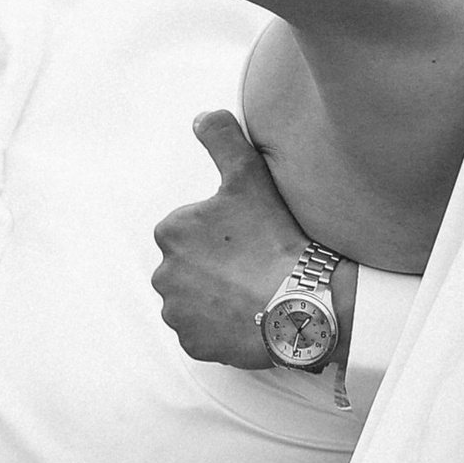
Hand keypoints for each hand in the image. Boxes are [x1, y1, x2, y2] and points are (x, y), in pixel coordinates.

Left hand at [153, 111, 311, 369]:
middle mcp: (163, 274)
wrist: (299, 301)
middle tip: (253, 264)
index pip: (190, 231)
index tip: (248, 237)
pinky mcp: (193, 344)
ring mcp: (178, 314)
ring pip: (192, 300)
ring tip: (253, 290)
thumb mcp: (249, 177)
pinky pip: (201, 333)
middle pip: (188, 266)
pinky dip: (219, 327)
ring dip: (214, 297)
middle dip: (213, 266)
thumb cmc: (275, 237)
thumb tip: (201, 118)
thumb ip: (222, 139)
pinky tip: (248, 315)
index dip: (222, 233)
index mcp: (172, 231)